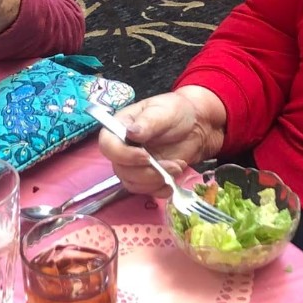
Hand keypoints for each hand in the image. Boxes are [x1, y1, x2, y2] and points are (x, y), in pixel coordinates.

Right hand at [96, 88, 227, 196]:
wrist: (195, 127)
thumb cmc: (176, 112)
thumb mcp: (164, 112)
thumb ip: (147, 122)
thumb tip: (131, 132)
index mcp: (120, 127)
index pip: (108, 146)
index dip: (123, 155)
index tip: (146, 157)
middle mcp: (122, 148)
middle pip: (121, 169)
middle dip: (148, 172)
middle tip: (173, 165)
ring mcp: (133, 165)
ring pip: (133, 183)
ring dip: (157, 181)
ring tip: (178, 167)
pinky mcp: (145, 177)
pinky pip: (145, 191)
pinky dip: (161, 189)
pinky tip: (174, 180)